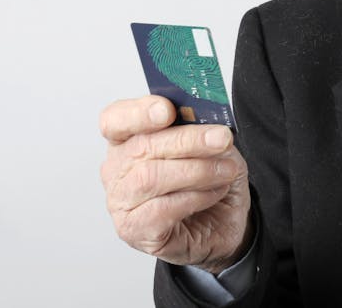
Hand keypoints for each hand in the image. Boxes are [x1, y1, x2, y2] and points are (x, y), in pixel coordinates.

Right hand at [99, 95, 252, 272]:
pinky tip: (214, 193)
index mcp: (129, 139)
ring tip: (226, 171)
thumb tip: (204, 116)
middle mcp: (117, 170)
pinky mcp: (134, 230)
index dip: (138, 113)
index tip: (167, 110)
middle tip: (222, 139)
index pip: (115, 119)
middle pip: (141, 147)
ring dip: (197, 171)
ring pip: (150, 178)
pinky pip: (161, 209)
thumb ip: (202, 127)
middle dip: (187, 140)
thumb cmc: (211, 180)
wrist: (225, 222)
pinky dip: (195, 197)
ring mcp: (121, 202)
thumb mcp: (214, 145)